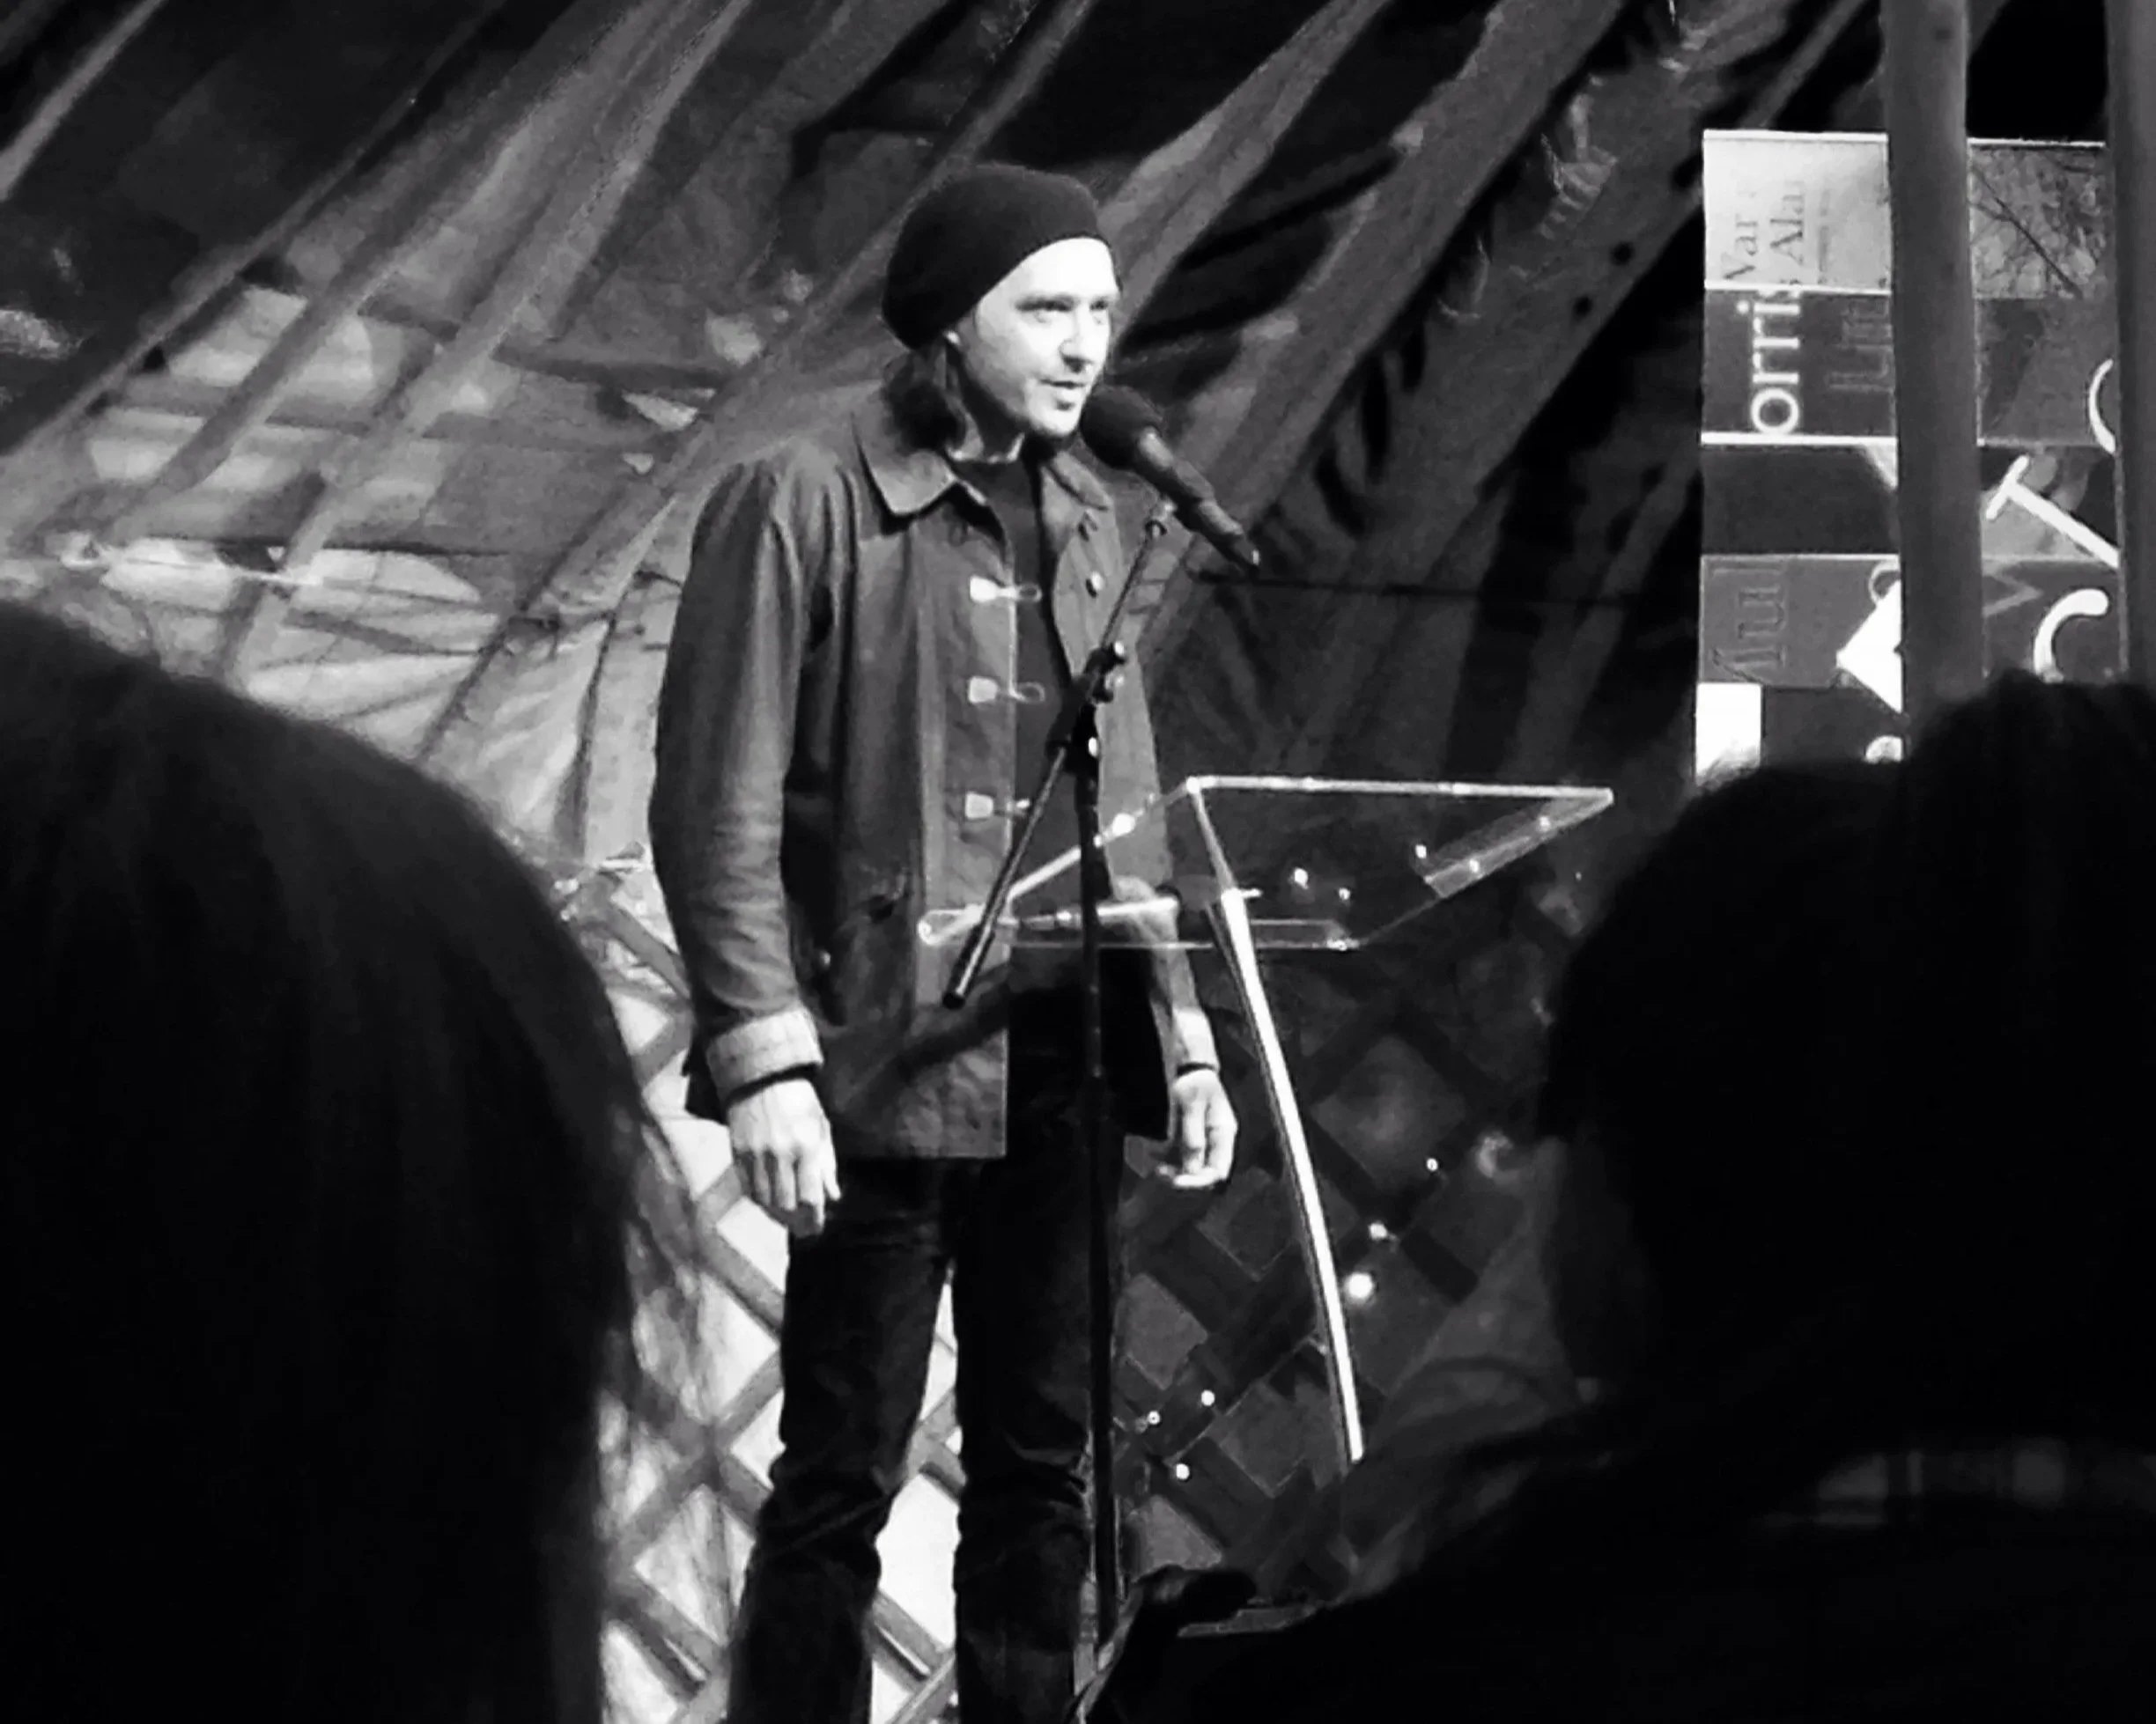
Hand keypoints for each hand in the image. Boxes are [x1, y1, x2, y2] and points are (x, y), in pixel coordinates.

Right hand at [726, 1076, 840, 1236]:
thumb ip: (827, 1164)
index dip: (814, 1219)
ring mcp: (755, 1155)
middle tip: (803, 1228)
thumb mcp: (821, 1126)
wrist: (760, 1077)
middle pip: (786, 1206)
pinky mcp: (738, 1154)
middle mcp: (779, 1154)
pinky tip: (769, 1201)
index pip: (810, 1198)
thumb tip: (833, 1197)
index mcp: (805, 1147)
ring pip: (765, 1202)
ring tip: (787, 1218)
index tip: (817, 1227)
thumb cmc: (798, 1100)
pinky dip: (760, 1201)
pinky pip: (748, 1189)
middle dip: (796, 1223)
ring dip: (777, 1216)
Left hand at [1157, 1067, 1234, 1188]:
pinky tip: (1150, 1152)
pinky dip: (1162, 1158)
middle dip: (1181, 1177)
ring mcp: (1199, 1142)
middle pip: (1201, 1174)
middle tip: (1160, 1172)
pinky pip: (1174, 1158)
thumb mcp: (1192, 1104)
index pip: (1218, 1171)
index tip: (1176, 1181)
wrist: (1186, 1067)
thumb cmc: (1193, 1081)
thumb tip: (1192, 1168)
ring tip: (1152, 1163)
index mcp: (1223, 1134)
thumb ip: (1192, 1135)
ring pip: (1186, 1168)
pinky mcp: (1185, 1140)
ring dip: (1169, 1169)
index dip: (1199, 1181)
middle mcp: (1213, 1143)